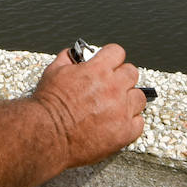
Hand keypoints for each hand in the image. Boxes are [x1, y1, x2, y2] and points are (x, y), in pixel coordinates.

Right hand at [32, 43, 144, 169]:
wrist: (46, 135)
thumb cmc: (48, 106)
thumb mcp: (54, 72)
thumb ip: (68, 59)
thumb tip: (74, 54)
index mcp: (97, 70)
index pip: (117, 52)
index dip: (112, 57)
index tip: (109, 63)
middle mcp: (113, 88)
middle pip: (132, 73)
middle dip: (122, 77)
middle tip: (112, 85)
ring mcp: (121, 110)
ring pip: (139, 97)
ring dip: (129, 100)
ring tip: (116, 106)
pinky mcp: (124, 132)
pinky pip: (139, 123)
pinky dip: (130, 123)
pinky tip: (118, 123)